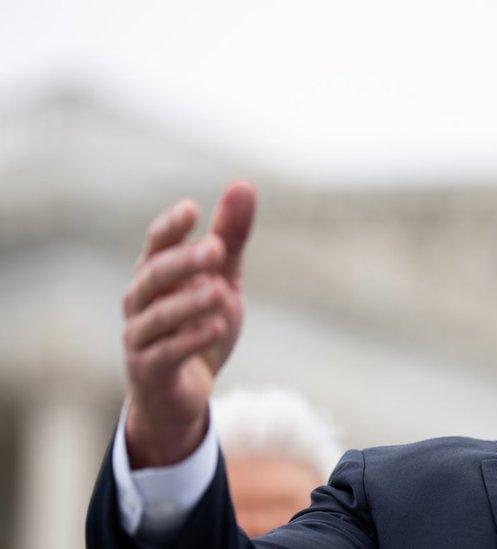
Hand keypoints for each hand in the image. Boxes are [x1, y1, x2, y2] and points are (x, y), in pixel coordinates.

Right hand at [122, 182, 255, 467]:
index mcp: (156, 275)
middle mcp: (140, 302)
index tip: (192, 210)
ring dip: (189, 303)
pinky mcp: (148, 370)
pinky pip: (167, 353)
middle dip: (184, 261)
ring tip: (220, 291)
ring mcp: (140, 337)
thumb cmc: (199, 326)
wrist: (183, 394)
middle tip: (218, 249)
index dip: (171, 228)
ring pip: (158, 316)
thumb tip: (244, 184)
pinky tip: (217, 327)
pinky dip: (191, 340)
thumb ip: (231, 237)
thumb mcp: (223, 279)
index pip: (156, 244)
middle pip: (154, 275)